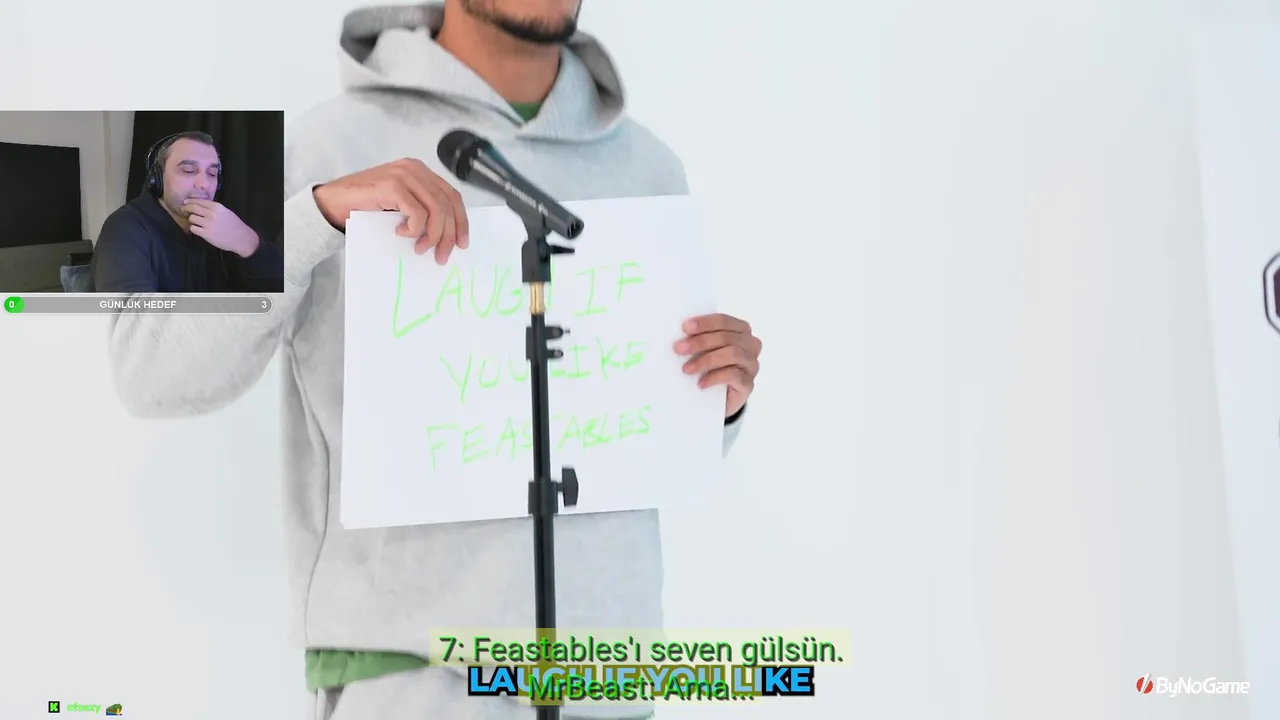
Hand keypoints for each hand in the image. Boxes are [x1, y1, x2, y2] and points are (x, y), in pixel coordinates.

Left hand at [181, 200, 259, 257]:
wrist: (241, 238)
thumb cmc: (235, 225)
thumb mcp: (226, 212)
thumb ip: (214, 208)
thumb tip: (200, 205)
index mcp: (217, 207)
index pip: (199, 201)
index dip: (190, 201)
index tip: (186, 202)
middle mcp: (211, 214)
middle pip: (192, 208)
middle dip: (186, 209)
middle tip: (184, 210)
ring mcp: (208, 224)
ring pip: (192, 218)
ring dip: (191, 220)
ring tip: (195, 222)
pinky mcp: (206, 234)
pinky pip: (193, 228)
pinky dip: (194, 228)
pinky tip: (198, 229)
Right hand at [312, 158, 469, 264]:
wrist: (334, 202)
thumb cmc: (367, 207)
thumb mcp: (402, 206)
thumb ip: (422, 210)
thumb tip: (447, 236)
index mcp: (421, 172)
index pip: (452, 196)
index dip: (461, 221)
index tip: (462, 244)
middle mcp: (415, 169)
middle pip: (447, 204)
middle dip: (449, 234)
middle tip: (442, 256)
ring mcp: (404, 175)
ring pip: (436, 209)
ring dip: (432, 235)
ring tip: (420, 249)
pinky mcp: (392, 185)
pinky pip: (417, 212)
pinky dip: (414, 228)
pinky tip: (401, 233)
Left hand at [674, 313, 761, 418]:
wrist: (716, 399)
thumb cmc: (709, 368)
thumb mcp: (704, 350)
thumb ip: (699, 339)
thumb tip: (681, 336)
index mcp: (741, 329)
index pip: (723, 320)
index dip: (704, 323)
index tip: (685, 328)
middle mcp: (751, 344)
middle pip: (726, 337)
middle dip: (700, 342)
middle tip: (679, 348)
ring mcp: (751, 364)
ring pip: (732, 354)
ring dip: (706, 360)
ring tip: (686, 369)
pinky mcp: (748, 383)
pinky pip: (734, 375)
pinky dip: (714, 378)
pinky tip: (700, 383)